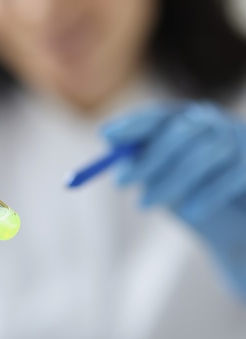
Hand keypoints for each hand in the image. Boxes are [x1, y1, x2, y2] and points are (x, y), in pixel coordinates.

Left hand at [102, 102, 245, 297]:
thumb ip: (140, 158)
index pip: (158, 115)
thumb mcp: (160, 174)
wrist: (238, 222)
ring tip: (143, 205)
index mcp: (187, 120)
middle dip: (145, 159)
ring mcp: (237, 139)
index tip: (106, 137)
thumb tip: (110, 147)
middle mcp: (214, 123)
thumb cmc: (191, 191)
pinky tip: (189, 213)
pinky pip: (228, 176)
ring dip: (167, 183)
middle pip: (178, 132)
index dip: (132, 124)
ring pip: (200, 156)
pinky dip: (205, 195)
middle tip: (118, 183)